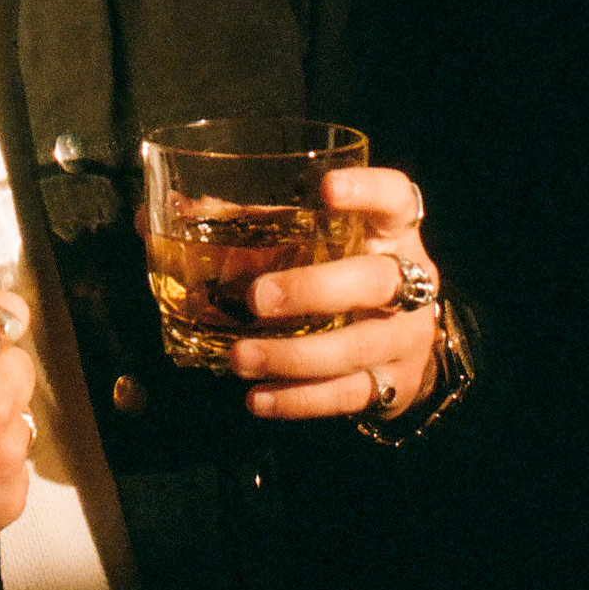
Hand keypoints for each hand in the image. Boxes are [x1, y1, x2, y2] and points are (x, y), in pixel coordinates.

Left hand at [230, 167, 438, 421]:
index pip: (394, 198)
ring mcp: (409, 338)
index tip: (325, 189)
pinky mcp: (398, 385)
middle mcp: (413, 280)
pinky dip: (300, 400)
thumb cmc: (347, 267)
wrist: (404, 338)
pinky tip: (258, 398)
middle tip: (257, 299)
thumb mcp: (322, 238)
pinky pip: (349, 396)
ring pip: (358, 348)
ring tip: (239, 358)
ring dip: (293, 356)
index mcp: (393, 230)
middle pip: (375, 281)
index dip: (365, 190)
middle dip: (313, 290)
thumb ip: (261, 224)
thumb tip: (175, 211)